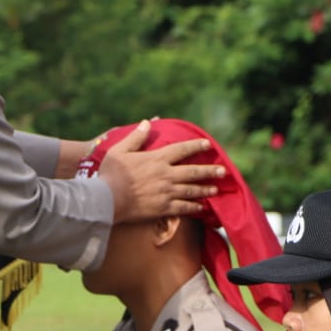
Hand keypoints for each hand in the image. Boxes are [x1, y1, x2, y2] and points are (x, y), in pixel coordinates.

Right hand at [99, 120, 221, 221]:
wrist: (107, 200)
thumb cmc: (111, 174)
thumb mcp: (120, 150)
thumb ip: (136, 137)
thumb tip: (147, 122)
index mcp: (157, 159)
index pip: (182, 149)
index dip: (196, 146)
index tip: (208, 144)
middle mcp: (166, 175)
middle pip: (193, 171)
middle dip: (209, 171)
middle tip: (223, 170)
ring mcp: (166, 192)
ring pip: (192, 190)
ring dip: (205, 189)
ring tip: (216, 189)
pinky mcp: (163, 208)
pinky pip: (183, 207)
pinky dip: (194, 207)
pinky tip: (201, 207)